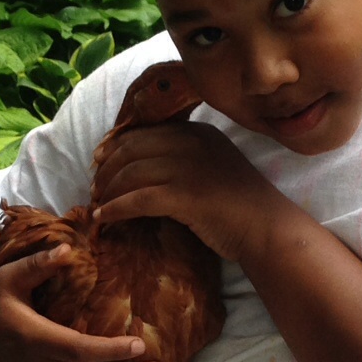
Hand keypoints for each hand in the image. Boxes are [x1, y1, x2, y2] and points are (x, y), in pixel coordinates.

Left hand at [92, 121, 275, 260]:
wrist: (267, 229)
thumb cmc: (240, 206)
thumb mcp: (212, 167)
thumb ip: (183, 160)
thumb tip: (141, 169)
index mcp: (197, 132)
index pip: (143, 132)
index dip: (114, 148)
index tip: (99, 165)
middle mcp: (191, 143)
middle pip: (131, 149)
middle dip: (106, 170)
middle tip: (95, 189)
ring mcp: (189, 168)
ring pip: (131, 173)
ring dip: (107, 191)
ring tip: (98, 205)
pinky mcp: (186, 196)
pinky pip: (138, 199)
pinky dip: (116, 209)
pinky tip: (104, 219)